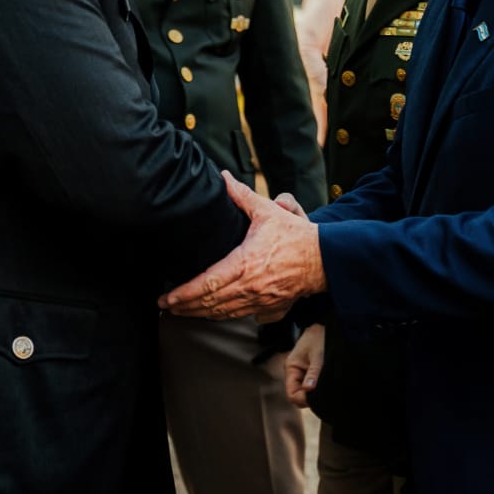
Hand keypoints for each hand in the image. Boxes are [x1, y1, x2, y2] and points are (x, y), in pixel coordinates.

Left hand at [158, 170, 325, 318]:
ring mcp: (261, 301)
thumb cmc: (296, 235)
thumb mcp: (267, 212)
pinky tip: (215, 313)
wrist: (326, 258)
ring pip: (224, 313)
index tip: (167, 298)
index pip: (206, 284)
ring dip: (202, 314)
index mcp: (244, 264)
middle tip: (167, 307)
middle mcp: (250, 287)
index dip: (183, 294)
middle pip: (210, 303)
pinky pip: (243, 316)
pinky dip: (226, 316)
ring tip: (183, 312)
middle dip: (185, 307)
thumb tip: (223, 177)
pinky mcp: (271, 308)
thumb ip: (242, 196)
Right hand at [285, 324, 324, 408]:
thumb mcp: (318, 354)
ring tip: (327, 384)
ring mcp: (302, 374)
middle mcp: (295, 373)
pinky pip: (312, 387)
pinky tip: (327, 383)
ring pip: (306, 393)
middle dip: (310, 397)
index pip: (292, 394)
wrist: (324, 325)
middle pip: (299, 396)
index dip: (303, 398)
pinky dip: (319, 388)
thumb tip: (308, 390)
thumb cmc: (319, 336)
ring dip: (316, 392)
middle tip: (325, 391)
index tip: (317, 396)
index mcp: (291, 368)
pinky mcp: (310, 374)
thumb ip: (314, 372)